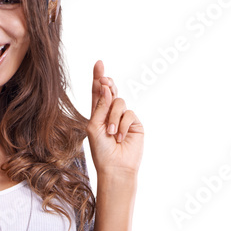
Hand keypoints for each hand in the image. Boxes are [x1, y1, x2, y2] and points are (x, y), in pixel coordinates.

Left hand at [86, 59, 143, 178]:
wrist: (115, 168)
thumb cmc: (101, 150)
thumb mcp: (94, 126)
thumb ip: (100, 106)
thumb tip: (106, 86)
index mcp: (97, 114)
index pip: (97, 93)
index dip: (98, 78)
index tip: (99, 63)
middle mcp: (110, 114)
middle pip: (110, 91)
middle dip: (108, 85)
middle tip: (105, 82)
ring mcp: (124, 118)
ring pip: (119, 102)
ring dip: (113, 117)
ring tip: (111, 134)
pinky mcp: (135, 123)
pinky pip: (129, 113)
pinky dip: (123, 125)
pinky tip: (120, 137)